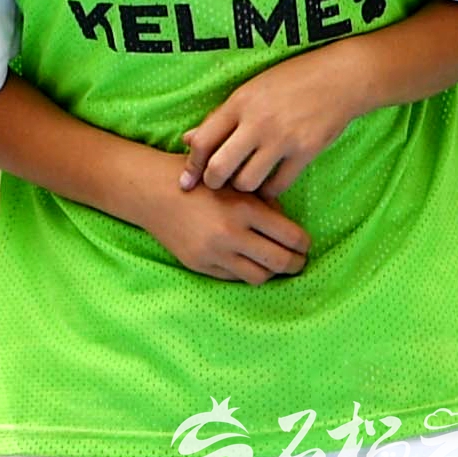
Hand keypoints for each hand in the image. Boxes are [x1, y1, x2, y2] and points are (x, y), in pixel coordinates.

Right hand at [143, 176, 310, 283]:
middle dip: (295, 264)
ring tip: (273, 264)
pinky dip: (245, 271)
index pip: (291, 237)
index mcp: (244, 207)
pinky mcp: (201, 265)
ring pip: (260, 277)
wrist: (152, 190)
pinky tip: (247, 261)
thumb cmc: (198, 178)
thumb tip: (287, 226)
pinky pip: (234, 278)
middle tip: (298, 260)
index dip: (304, 244)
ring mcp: (215, 253)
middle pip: (280, 262)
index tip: (304, 244)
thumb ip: (263, 201)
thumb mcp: (234, 180)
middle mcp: (231, 234)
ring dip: (271, 272)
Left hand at [181, 50, 362, 196]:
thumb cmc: (288, 81)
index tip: (187, 181)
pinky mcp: (305, 152)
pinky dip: (269, 191)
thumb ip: (219, 117)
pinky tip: (268, 185)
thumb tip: (188, 140)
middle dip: (212, 182)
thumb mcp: (249, 90)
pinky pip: (278, 186)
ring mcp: (282, 139)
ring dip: (242, 187)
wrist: (337, 78)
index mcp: (238, 103)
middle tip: (215, 186)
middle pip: (219, 167)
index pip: (203, 141)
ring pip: (247, 182)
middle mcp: (257, 122)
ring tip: (244, 182)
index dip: (191, 166)